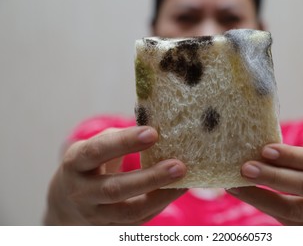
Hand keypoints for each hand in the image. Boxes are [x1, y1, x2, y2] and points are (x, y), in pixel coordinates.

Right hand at [44, 126, 186, 224]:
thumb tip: (156, 126)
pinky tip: (178, 189)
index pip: (97, 152)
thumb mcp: (92, 147)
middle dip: (150, 178)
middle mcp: (82, 193)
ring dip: (161, 196)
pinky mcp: (111, 228)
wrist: (65, 203)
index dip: (124, 142)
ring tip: (184, 179)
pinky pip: (140, 219)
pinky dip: (161, 203)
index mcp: (75, 164)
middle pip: (115, 189)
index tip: (153, 133)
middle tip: (178, 166)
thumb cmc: (87, 165)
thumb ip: (117, 138)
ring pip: (131, 211)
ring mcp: (96, 215)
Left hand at [227, 144, 302, 224]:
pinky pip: (286, 222)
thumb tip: (258, 149)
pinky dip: (263, 208)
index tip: (265, 150)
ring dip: (261, 197)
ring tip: (237, 185)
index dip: (291, 156)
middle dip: (273, 177)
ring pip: (293, 210)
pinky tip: (246, 196)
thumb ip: (300, 158)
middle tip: (246, 168)